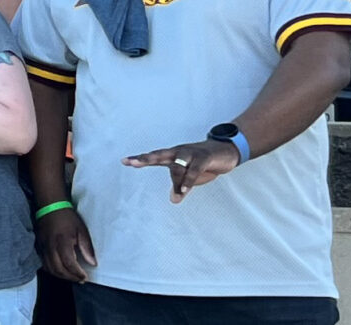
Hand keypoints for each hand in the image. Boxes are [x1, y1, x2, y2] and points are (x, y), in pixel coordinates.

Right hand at [35, 207, 97, 281]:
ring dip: (61, 276)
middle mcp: (50, 246)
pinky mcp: (38, 247)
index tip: (85, 277)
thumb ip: (87, 248)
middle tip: (80, 279)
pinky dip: (52, 270)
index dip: (77, 273)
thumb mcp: (82, 230)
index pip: (69, 263)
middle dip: (70, 277)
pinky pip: (43, 264)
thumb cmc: (67, 217)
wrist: (50, 206)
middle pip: (58, 269)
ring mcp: (42, 247)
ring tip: (71, 276)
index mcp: (62, 242)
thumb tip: (92, 263)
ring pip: (50, 269)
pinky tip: (60, 270)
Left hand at [123, 139, 241, 202]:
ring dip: (176, 180)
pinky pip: (194, 169)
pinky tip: (184, 189)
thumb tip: (174, 199)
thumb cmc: (203, 164)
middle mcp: (178, 152)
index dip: (139, 159)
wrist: (226, 151)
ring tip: (177, 194)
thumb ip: (181, 186)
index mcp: (172, 156)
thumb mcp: (190, 177)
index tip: (124, 161)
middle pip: (159, 154)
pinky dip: (189, 179)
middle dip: (145, 158)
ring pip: (178, 164)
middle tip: (133, 163)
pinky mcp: (204, 157)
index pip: (153, 157)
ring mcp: (190, 153)